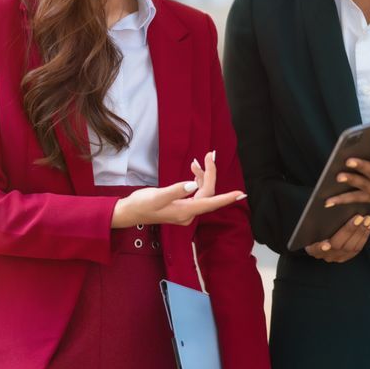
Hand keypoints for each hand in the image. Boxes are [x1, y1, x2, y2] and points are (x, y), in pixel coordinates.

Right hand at [111, 151, 246, 227]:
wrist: (130, 213)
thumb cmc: (141, 205)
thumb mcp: (156, 196)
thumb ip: (175, 191)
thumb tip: (192, 185)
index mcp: (185, 211)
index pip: (210, 203)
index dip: (226, 198)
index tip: (240, 194)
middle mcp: (188, 213)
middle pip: (207, 193)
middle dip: (209, 174)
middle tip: (209, 155)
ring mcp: (185, 211)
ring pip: (202, 193)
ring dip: (202, 177)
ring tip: (196, 162)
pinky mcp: (181, 208)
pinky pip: (196, 195)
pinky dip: (196, 182)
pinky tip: (193, 172)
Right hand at [303, 214, 369, 262]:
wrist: (320, 241)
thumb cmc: (315, 231)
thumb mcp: (311, 227)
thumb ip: (315, 223)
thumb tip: (326, 208)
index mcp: (313, 249)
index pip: (317, 249)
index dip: (321, 247)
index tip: (326, 244)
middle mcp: (326, 255)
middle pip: (338, 245)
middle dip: (349, 230)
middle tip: (358, 218)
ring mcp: (338, 257)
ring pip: (351, 247)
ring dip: (360, 232)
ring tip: (366, 219)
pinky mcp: (348, 256)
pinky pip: (358, 248)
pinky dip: (364, 236)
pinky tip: (368, 226)